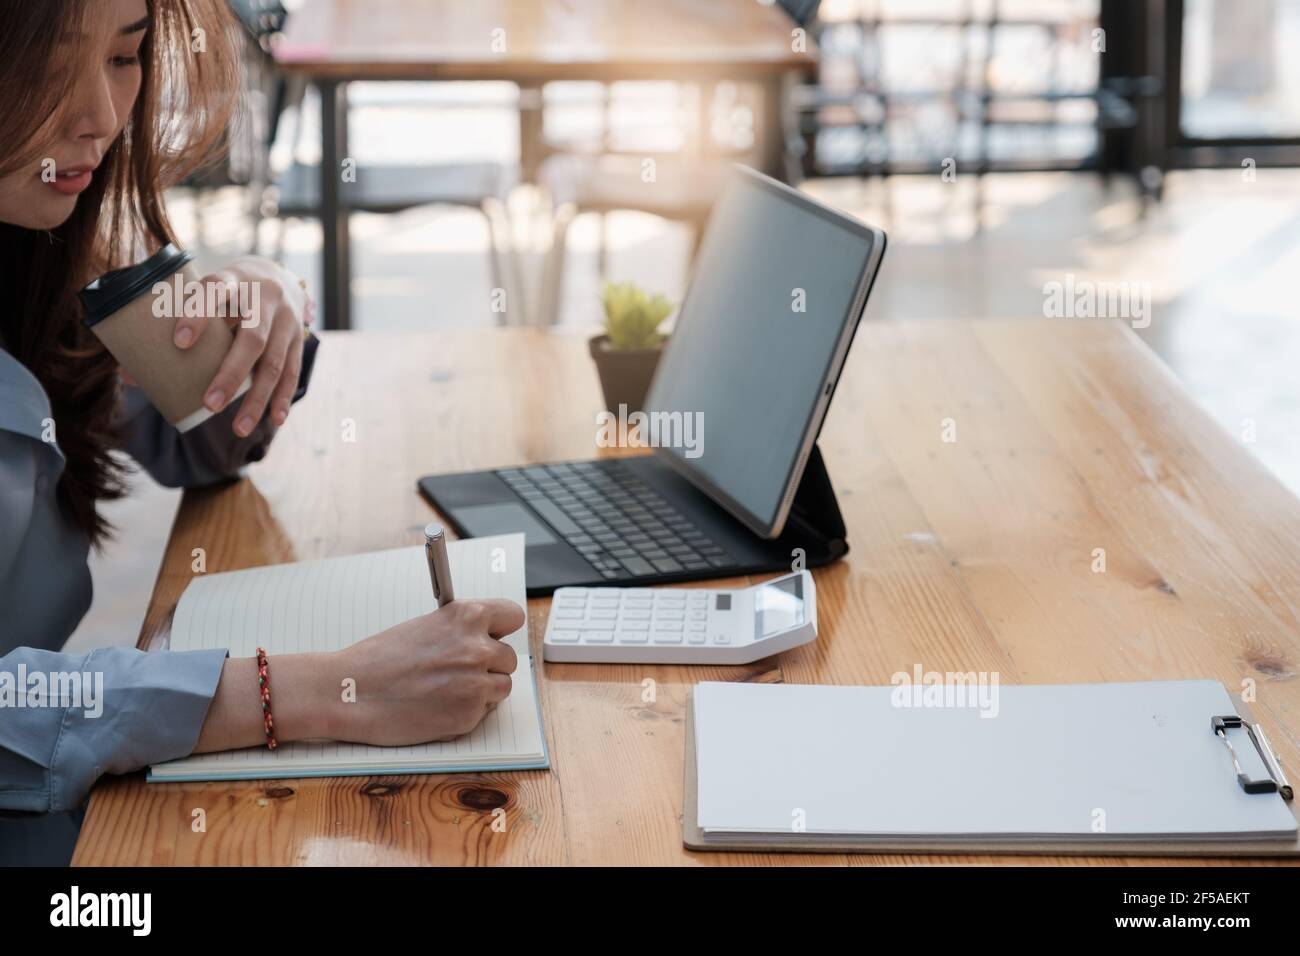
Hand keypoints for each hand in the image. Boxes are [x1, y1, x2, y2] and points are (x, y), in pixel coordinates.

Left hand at [171, 256, 314, 436]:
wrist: (277, 275)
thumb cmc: (225, 291)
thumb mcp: (203, 294)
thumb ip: (172, 325)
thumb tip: (130, 374)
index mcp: (232, 278)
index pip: (215, 291)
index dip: (198, 316)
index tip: (179, 343)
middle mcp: (264, 297)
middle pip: (253, 337)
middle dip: (232, 374)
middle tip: (210, 405)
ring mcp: (287, 320)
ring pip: (274, 362)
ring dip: (257, 398)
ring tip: (239, 428)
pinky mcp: (298, 339)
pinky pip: (292, 371)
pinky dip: (283, 397)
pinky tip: (275, 420)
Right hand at [327, 599, 523, 745]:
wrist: (350, 692)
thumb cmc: (379, 659)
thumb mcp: (426, 627)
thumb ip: (460, 631)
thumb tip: (485, 638)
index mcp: (467, 616)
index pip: (513, 616)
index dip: (502, 629)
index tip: (495, 636)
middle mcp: (477, 648)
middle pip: (508, 658)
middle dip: (489, 665)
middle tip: (458, 671)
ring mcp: (475, 684)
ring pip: (501, 687)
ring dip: (482, 691)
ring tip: (446, 690)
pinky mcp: (468, 716)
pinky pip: (482, 713)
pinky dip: (465, 713)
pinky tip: (436, 707)